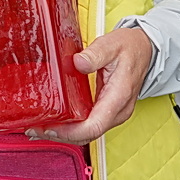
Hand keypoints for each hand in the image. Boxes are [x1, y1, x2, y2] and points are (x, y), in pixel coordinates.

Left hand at [33, 26, 154, 144]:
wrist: (145, 50)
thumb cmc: (130, 47)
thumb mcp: (112, 44)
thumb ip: (95, 54)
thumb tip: (78, 62)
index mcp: (119, 97)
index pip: (94, 126)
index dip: (69, 132)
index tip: (49, 128)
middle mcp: (118, 111)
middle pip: (87, 134)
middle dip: (60, 136)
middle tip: (34, 129)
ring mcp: (114, 114)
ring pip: (88, 133)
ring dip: (64, 134)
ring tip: (39, 127)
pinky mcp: (109, 112)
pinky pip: (89, 125)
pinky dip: (71, 127)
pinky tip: (55, 121)